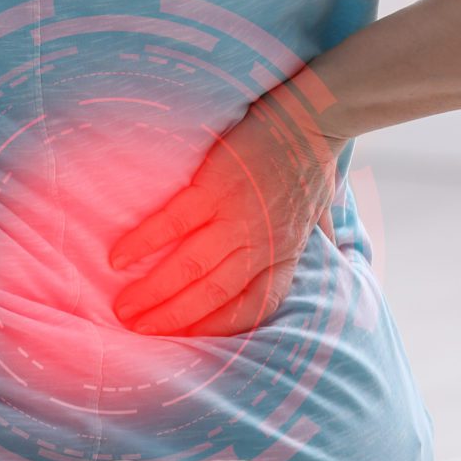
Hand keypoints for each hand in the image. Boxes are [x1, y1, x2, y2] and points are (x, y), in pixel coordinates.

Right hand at [107, 87, 342, 337]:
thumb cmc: (313, 162)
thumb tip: (340, 256)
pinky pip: (174, 223)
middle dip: (173, 320)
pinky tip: (119, 257)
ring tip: (122, 308)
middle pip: (214, 296)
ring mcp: (238, 217)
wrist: (312, 118)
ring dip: (155, 292)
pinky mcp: (216, 187)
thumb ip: (318, 238)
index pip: (253, 307)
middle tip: (135, 332)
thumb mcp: (321, 212)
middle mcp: (261, 246)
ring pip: (192, 268)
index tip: (186, 343)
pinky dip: (145, 242)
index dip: (218, 329)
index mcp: (285, 255)